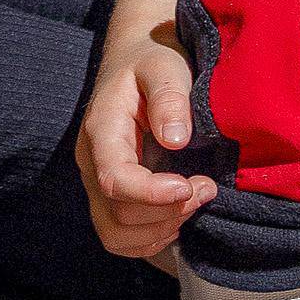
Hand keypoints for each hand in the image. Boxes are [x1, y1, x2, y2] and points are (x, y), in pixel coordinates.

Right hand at [78, 0, 219, 260]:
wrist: (139, 59)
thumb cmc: (154, 61)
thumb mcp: (165, 66)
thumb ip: (169, 97)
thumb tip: (176, 139)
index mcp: (101, 130)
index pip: (114, 179)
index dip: (152, 194)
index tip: (192, 185)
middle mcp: (92, 163)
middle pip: (118, 215)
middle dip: (167, 211)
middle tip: (206, 186)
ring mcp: (99, 184)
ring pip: (117, 236)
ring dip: (162, 229)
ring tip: (195, 200)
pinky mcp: (112, 199)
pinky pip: (123, 240)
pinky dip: (154, 239)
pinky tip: (181, 214)